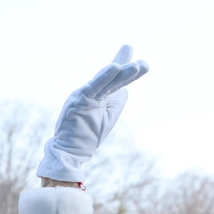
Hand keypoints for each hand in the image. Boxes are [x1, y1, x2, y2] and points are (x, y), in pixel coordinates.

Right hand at [37, 45, 149, 183]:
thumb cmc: (86, 136)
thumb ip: (117, 102)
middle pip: (114, 78)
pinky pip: (94, 87)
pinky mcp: (79, 100)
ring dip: (122, 73)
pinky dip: (104, 77)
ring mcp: (86, 95)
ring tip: (137, 66)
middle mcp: (93, 93)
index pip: (117, 82)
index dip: (128, 71)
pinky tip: (115, 67)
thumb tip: (126, 88)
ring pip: (107, 82)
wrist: (69, 151)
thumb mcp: (108, 117)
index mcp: (101, 97)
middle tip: (144, 63)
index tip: (143, 63)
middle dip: (128, 68)